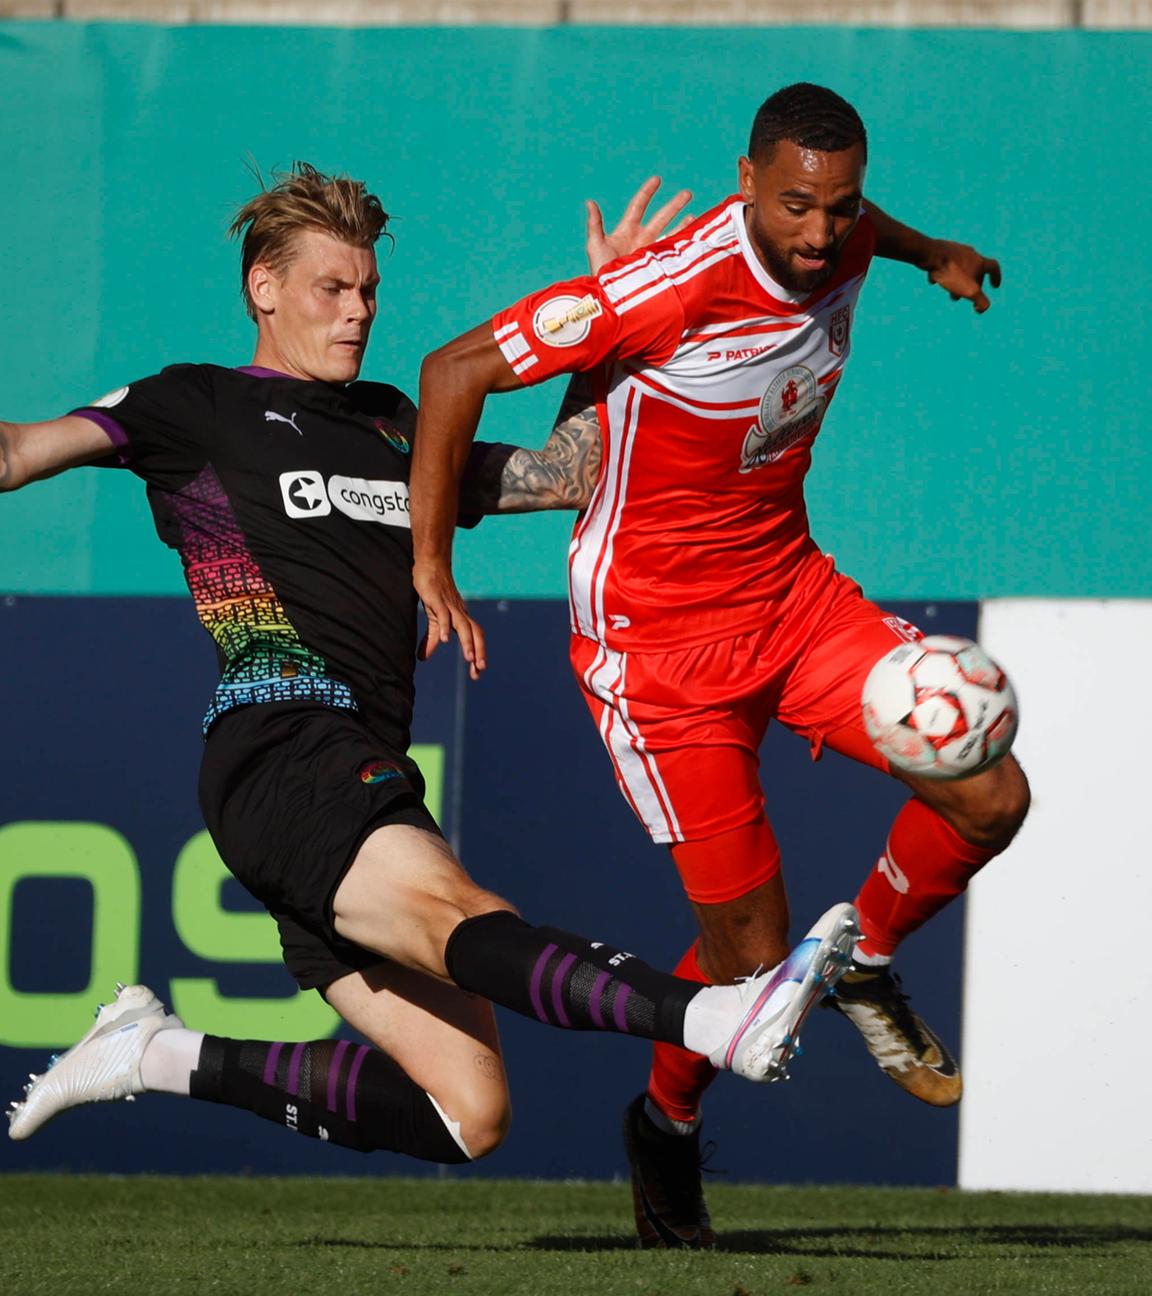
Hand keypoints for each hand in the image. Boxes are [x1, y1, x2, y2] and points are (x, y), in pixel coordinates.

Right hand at [413, 559, 486, 680]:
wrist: (431, 564)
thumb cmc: (435, 590)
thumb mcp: (434, 618)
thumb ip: (433, 637)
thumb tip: (425, 658)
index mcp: (461, 618)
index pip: (475, 638)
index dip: (478, 654)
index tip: (477, 674)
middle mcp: (459, 613)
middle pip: (475, 633)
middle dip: (479, 651)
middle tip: (479, 669)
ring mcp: (450, 605)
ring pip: (463, 626)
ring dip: (468, 643)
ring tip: (469, 659)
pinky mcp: (437, 599)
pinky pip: (444, 615)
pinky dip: (446, 628)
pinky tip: (446, 641)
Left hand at [585, 176, 692, 273]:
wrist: (611, 297)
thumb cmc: (599, 272)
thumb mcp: (595, 246)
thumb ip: (595, 224)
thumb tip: (590, 202)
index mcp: (626, 231)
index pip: (638, 206)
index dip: (647, 192)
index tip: (657, 180)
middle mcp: (641, 239)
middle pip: (660, 217)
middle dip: (673, 206)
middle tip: (687, 194)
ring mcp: (650, 252)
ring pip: (670, 233)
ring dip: (682, 224)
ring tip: (694, 217)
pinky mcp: (657, 265)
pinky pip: (672, 253)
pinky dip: (682, 246)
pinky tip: (693, 239)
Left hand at [926, 240, 1001, 312]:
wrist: (930, 254)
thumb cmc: (951, 272)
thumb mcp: (969, 291)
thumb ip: (980, 301)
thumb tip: (982, 308)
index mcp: (979, 261)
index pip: (994, 268)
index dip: (996, 277)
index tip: (994, 286)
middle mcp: (969, 253)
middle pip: (974, 270)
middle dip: (970, 285)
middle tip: (963, 297)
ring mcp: (955, 250)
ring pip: (959, 267)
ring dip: (956, 280)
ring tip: (949, 291)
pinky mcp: (940, 250)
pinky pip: (943, 263)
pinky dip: (941, 273)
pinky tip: (933, 280)